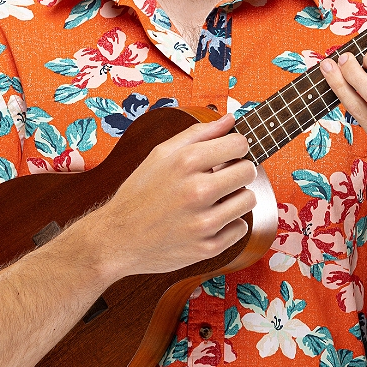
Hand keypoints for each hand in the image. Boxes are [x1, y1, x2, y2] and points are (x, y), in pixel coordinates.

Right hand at [87, 113, 257, 276]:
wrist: (118, 238)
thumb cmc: (139, 192)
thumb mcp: (160, 154)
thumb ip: (198, 132)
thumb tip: (230, 118)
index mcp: (185, 162)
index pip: (239, 144)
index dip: (236, 148)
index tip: (228, 155)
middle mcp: (196, 191)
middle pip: (248, 171)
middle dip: (239, 171)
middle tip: (222, 178)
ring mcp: (203, 222)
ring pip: (248, 199)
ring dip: (236, 198)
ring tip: (215, 199)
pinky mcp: (206, 247)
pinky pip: (240, 228)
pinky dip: (229, 224)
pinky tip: (209, 220)